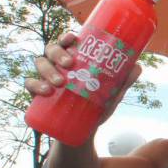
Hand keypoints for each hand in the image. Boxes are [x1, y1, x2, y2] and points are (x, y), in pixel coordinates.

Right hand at [25, 31, 143, 129]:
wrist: (83, 131)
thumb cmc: (98, 105)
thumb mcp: (112, 94)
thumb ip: (124, 81)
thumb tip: (137, 67)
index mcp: (74, 59)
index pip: (67, 42)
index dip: (67, 37)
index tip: (73, 38)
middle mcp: (58, 64)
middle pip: (51, 49)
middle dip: (58, 53)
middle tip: (69, 64)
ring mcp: (46, 77)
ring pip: (40, 62)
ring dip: (47, 69)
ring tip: (59, 82)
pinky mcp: (37, 93)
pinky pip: (29, 83)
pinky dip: (35, 85)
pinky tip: (44, 91)